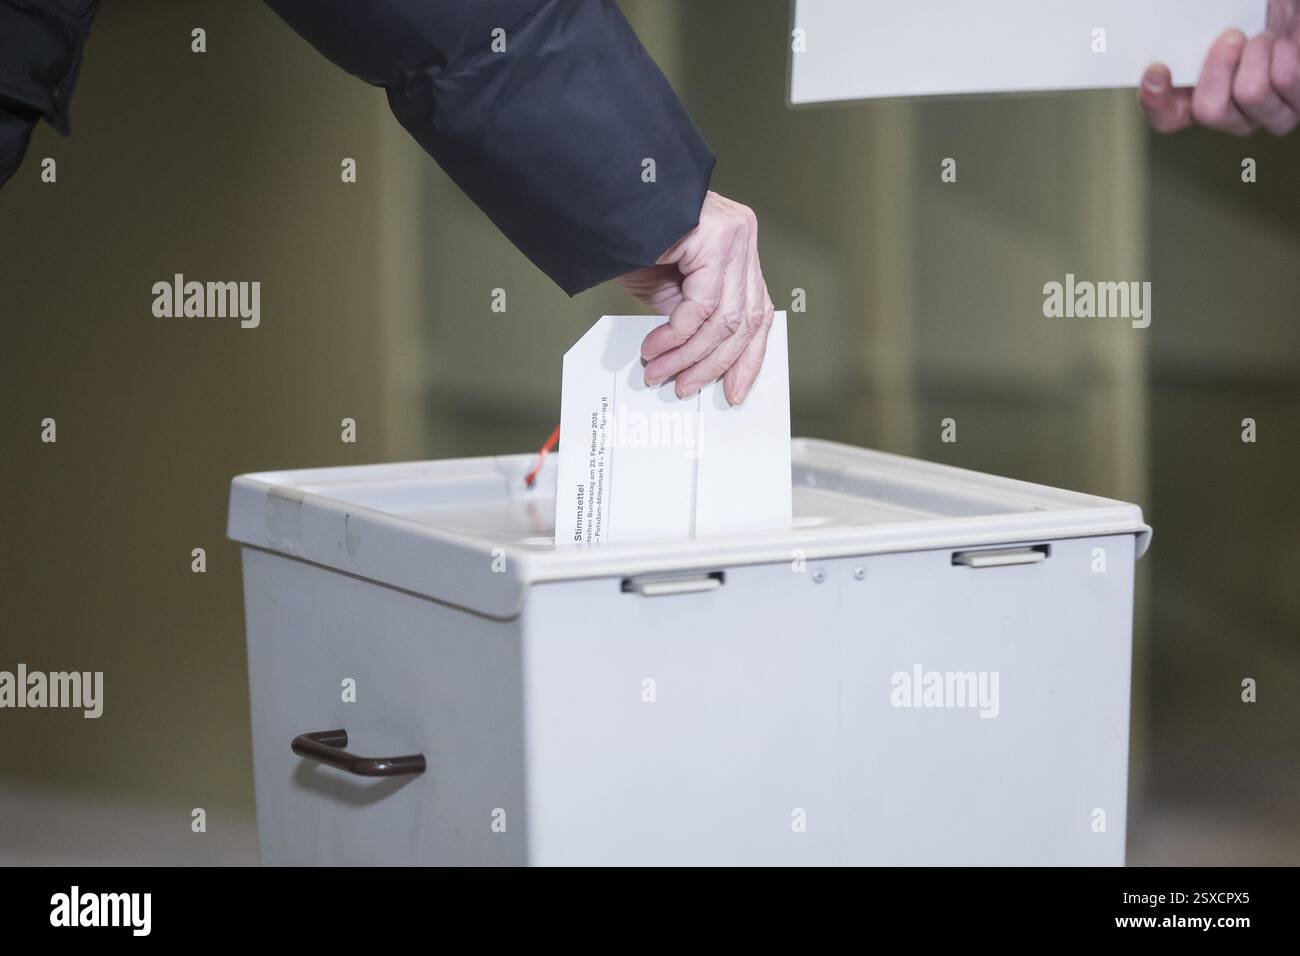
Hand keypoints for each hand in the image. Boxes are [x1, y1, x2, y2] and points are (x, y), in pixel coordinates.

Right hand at [618, 191, 774, 404]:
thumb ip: (691, 317)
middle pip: (745, 321)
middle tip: (684, 386)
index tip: (733, 390)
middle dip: (713, 363)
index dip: (747, 359)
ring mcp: (734, 236)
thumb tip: (698, 361)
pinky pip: (702, 306)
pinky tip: (655, 347)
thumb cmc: (629, 235)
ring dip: (689, 355)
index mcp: (738, 249)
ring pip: (725, 319)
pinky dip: (676, 335)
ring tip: (661, 371)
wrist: (603, 197)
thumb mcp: (668, 287)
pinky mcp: (716, 239)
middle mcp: (743, 239)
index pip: (757, 313)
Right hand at [1139, 0, 1299, 134]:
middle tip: (1230, 36)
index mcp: (1198, 100)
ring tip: (1262, 38)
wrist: (1293, 17)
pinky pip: (1284, 79)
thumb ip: (1188, 37)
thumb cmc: (1256, 18)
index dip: (1156, 101)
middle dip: (1219, 65)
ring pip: (1250, 93)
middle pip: (1209, 110)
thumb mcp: (1217, 21)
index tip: (1156, 69)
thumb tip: (1166, 37)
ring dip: (1257, 52)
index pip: (1166, 119)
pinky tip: (1283, 46)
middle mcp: (1230, 117)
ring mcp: (1265, 117)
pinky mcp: (1297, 106)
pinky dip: (1283, 51)